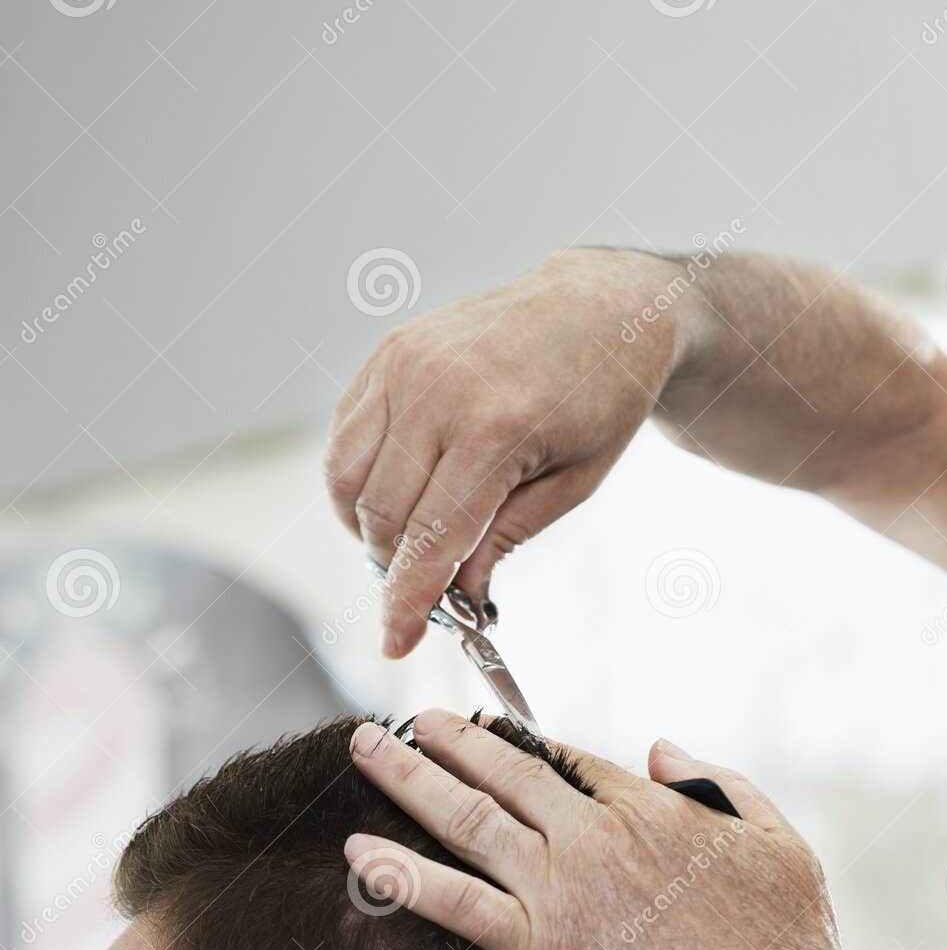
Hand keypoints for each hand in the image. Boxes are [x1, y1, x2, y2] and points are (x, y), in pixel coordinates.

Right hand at [323, 249, 695, 657]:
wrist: (599, 307)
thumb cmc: (599, 397)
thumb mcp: (572, 484)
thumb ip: (503, 540)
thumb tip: (453, 599)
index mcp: (497, 426)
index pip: (432, 537)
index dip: (408, 601)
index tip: (396, 642)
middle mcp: (439, 390)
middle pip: (382, 515)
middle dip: (395, 567)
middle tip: (425, 586)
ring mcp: (405, 364)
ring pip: (347, 481)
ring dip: (368, 529)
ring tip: (411, 539)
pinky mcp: (387, 354)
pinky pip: (345, 438)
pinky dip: (357, 482)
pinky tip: (397, 494)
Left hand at [344, 709, 846, 949]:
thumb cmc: (788, 946)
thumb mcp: (777, 840)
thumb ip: (720, 782)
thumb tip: (663, 746)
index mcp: (648, 809)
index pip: (569, 761)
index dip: (521, 741)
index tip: (488, 731)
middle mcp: (592, 836)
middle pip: (504, 771)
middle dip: (449, 739)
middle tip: (408, 718)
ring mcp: (559, 890)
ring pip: (465, 817)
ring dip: (407, 776)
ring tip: (366, 748)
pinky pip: (452, 901)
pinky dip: (400, 872)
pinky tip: (358, 851)